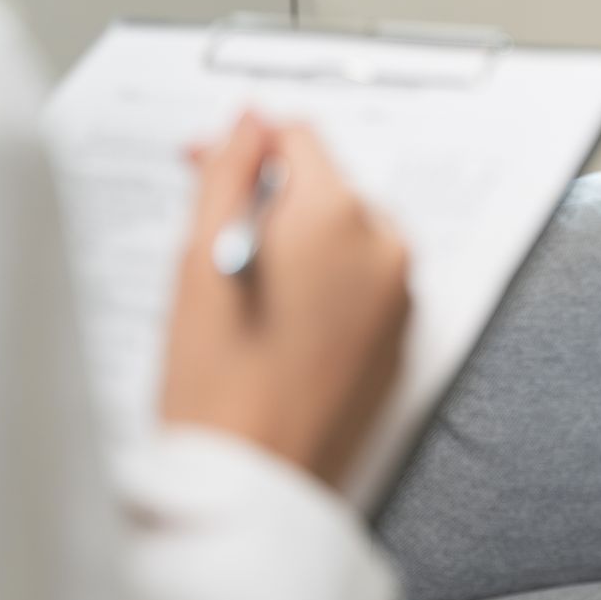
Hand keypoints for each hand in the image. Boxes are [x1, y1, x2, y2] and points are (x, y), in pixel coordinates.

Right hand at [160, 112, 410, 488]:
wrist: (253, 477)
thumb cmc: (216, 380)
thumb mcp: (199, 256)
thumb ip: (227, 172)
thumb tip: (247, 122)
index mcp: (337, 217)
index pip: (301, 138)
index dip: (248, 146)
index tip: (208, 162)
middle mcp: (384, 248)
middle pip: (328, 187)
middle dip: (272, 200)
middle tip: (210, 233)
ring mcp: (400, 295)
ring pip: (346, 235)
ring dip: (299, 242)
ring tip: (239, 289)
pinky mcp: (401, 337)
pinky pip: (364, 283)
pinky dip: (325, 285)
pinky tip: (275, 320)